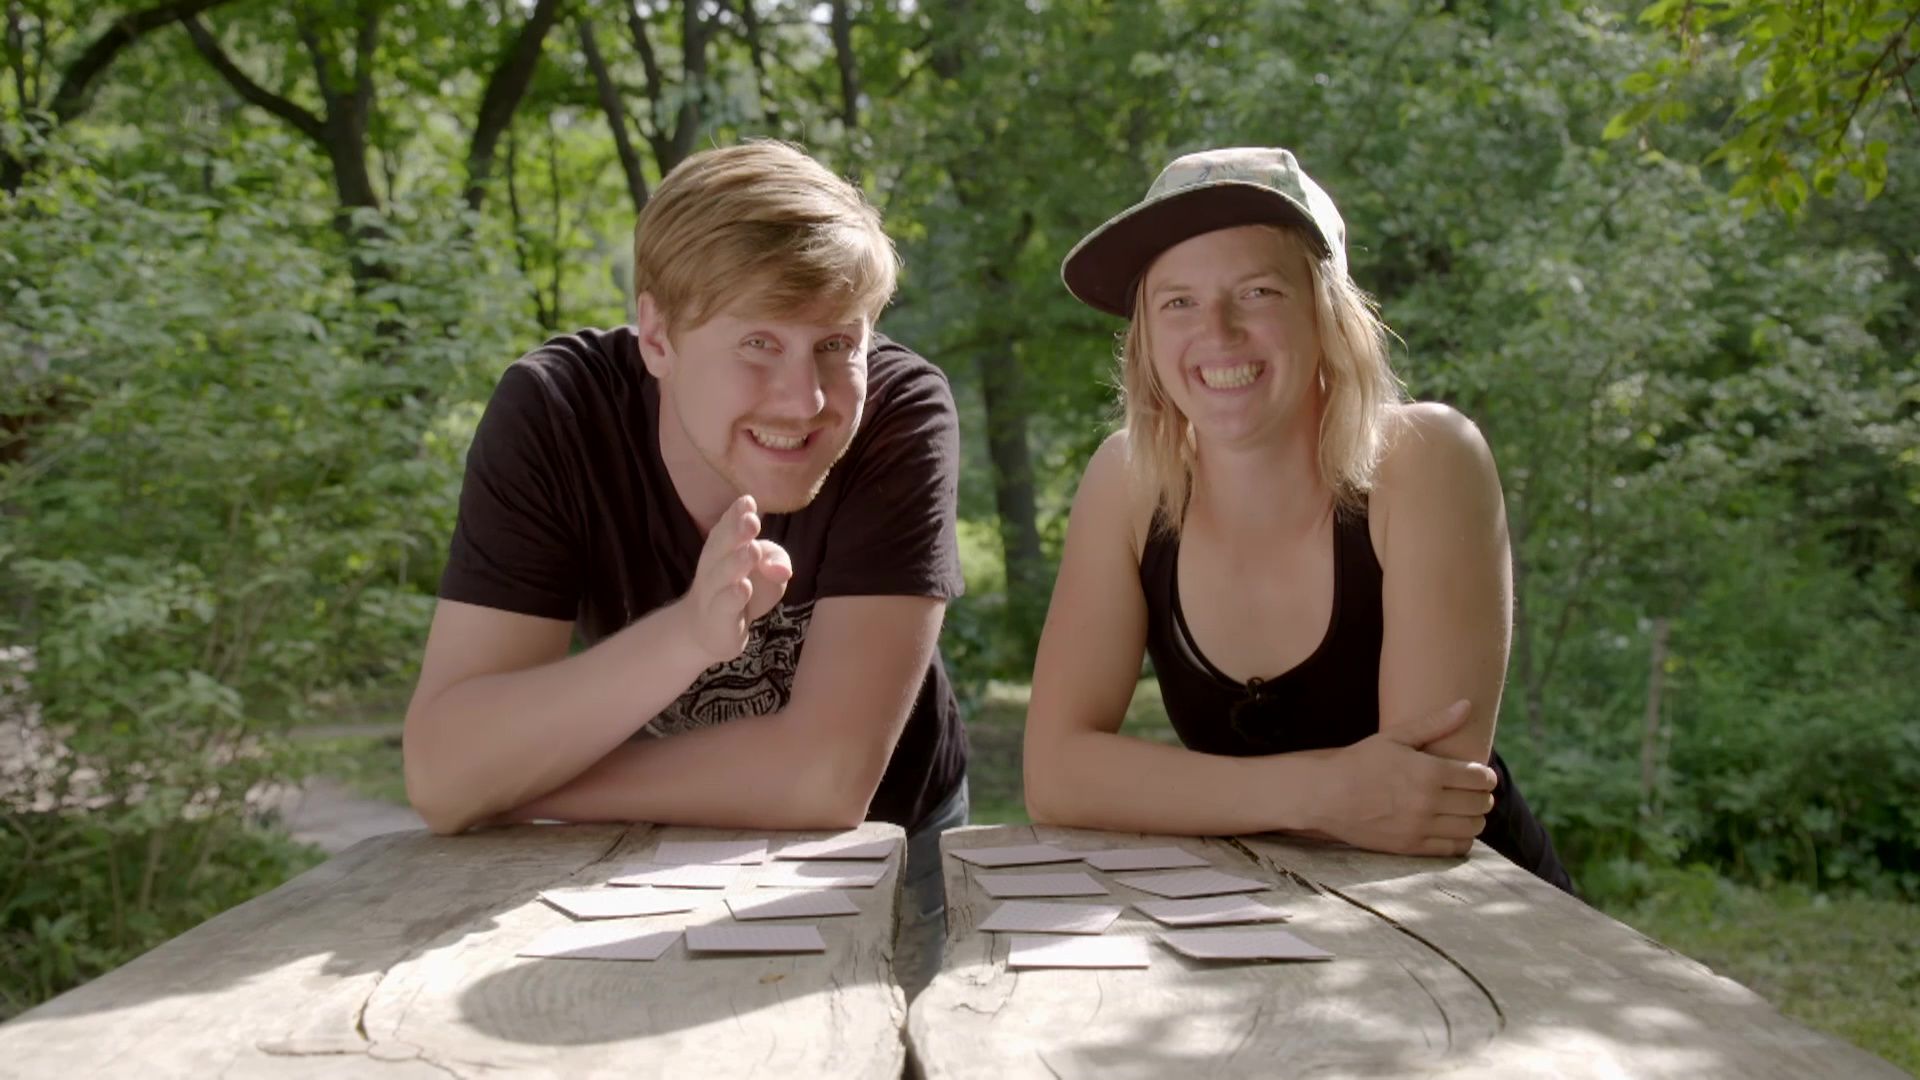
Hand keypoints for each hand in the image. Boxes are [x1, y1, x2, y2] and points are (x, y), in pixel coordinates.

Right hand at [676, 495, 793, 665]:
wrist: (708, 630)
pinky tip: (744, 588)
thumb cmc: (741, 590)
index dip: (736, 514)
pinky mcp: (717, 618)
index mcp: (723, 547)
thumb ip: (777, 561)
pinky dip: (733, 596)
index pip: (727, 526)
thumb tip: (781, 569)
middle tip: (751, 521)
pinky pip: (724, 606)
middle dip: (736, 532)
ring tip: (752, 551)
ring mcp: (712, 592)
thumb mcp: (767, 571)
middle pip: (721, 546)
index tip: (748, 501)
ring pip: (721, 576)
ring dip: (736, 562)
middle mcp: (713, 565)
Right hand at [1313, 699, 1497, 856]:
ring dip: (1474, 817)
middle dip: (1482, 796)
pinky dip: (1461, 838)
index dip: (1486, 775)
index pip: (1480, 778)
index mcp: (1428, 771)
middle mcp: (1428, 801)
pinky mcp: (1411, 847)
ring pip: (1472, 828)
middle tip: (1471, 790)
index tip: (1480, 774)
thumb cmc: (1359, 762)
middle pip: (1480, 804)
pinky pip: (1454, 848)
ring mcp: (1420, 827)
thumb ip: (1435, 723)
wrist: (1325, 795)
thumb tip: (1467, 705)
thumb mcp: (1395, 737)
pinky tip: (1451, 827)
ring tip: (1462, 808)